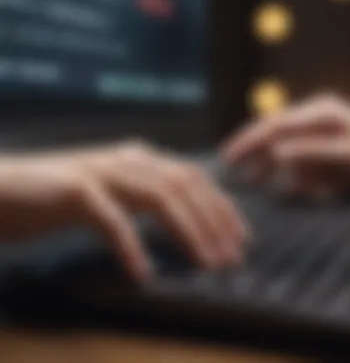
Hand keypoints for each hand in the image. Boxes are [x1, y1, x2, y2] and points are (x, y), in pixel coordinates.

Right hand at [0, 142, 246, 280]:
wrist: (6, 187)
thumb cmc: (62, 196)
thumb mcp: (115, 193)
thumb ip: (146, 197)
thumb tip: (187, 219)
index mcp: (140, 159)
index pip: (194, 178)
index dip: (222, 206)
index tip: (241, 237)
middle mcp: (128, 160)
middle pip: (185, 186)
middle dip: (215, 222)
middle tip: (232, 258)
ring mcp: (103, 172)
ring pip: (159, 197)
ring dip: (188, 232)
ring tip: (207, 265)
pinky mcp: (77, 190)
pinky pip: (112, 220)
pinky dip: (131, 246)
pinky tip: (143, 274)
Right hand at [222, 94, 349, 197]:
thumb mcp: (348, 155)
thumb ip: (311, 151)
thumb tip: (275, 151)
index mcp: (319, 113)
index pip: (274, 124)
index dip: (249, 140)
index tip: (229, 155)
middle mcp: (314, 118)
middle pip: (273, 132)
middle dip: (252, 150)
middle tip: (229, 164)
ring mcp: (318, 133)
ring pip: (283, 147)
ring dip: (269, 164)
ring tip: (253, 181)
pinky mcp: (322, 148)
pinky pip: (298, 161)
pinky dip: (293, 175)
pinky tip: (293, 190)